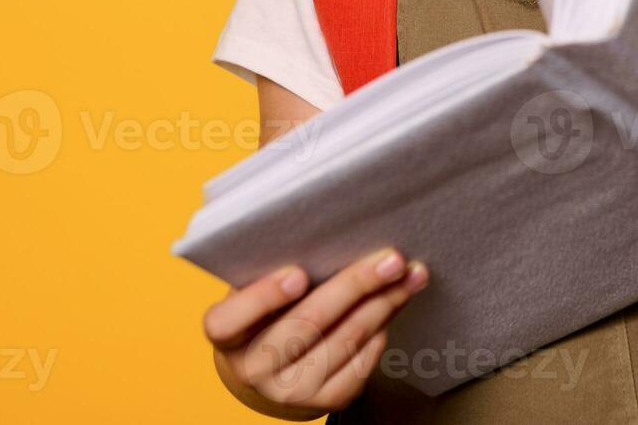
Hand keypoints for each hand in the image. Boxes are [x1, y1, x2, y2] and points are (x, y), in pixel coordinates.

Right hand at [204, 248, 427, 417]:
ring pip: (345, 341)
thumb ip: (275, 266)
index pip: (230, 320)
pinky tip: (394, 305)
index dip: (263, 297)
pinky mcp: (323, 403)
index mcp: (226, 335)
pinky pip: (361, 364)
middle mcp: (253, 369)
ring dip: (384, 304)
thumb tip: (332, 233)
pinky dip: (382, 330)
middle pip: (307, 324)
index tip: (297, 273)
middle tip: (391, 260)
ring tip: (410, 275)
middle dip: (356, 286)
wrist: (269, 370)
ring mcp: (288, 392)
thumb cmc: (266, 312)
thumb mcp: (255, 289)